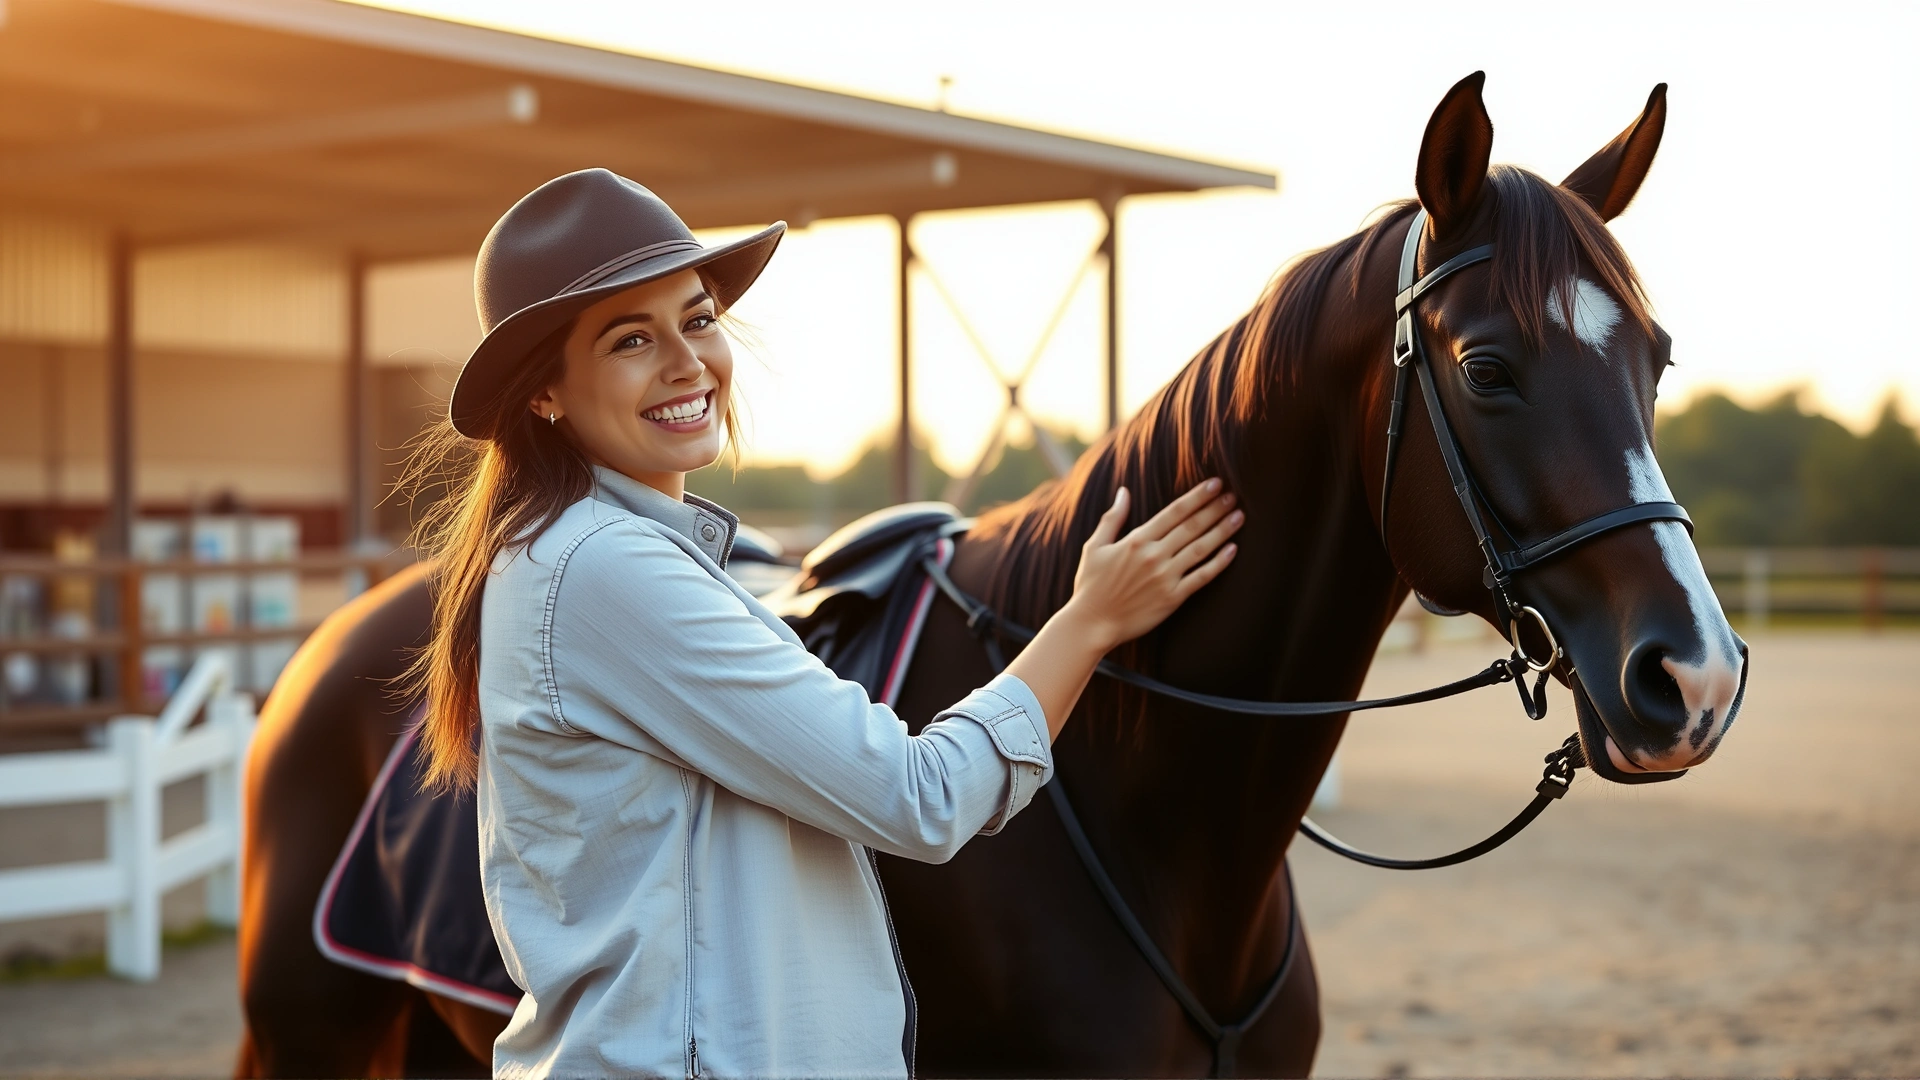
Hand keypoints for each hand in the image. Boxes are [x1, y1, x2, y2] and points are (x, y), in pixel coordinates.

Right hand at [1059, 480, 1241, 651]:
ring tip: (1239, 516)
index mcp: (1137, 540)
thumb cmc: (1090, 586)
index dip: (1197, 496)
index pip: (1174, 512)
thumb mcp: (1094, 547)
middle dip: (1214, 509)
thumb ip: (1112, 518)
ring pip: (1200, 548)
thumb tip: (1123, 492)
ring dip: (1222, 531)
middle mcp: (1154, 556)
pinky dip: (1219, 563)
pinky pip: (1201, 577)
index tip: (1215, 484)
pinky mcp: (1172, 598)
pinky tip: (1232, 550)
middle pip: (1192, 527)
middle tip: (1233, 496)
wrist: (1092, 624)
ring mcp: (1165, 577)